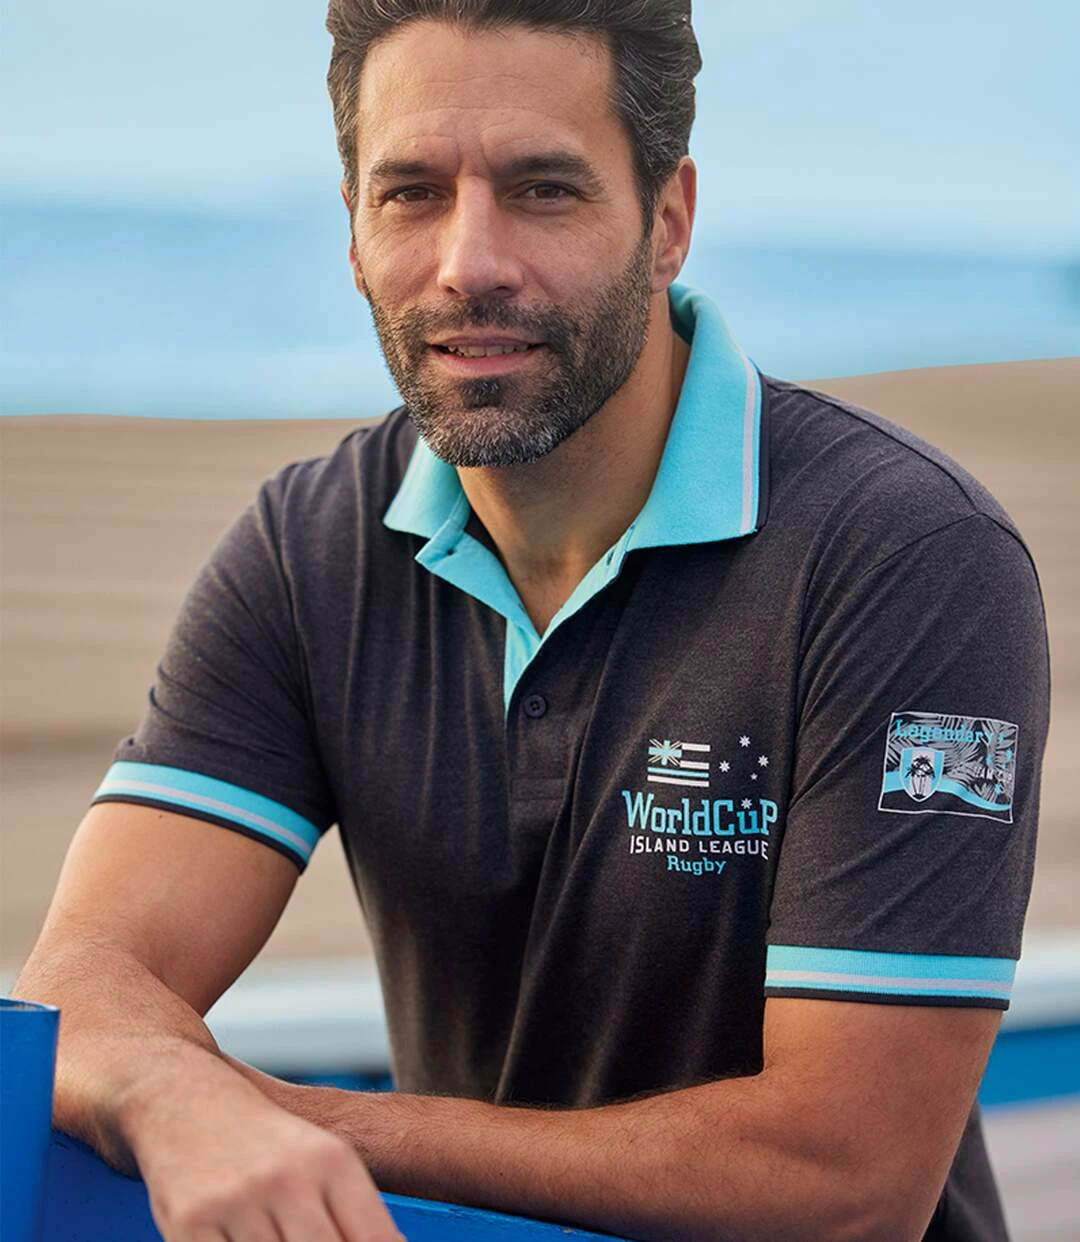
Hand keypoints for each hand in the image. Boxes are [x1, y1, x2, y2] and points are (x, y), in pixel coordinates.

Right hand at [128, 1072, 404, 1241]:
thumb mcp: (320, 1159)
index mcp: (332, 1162)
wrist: (184, 1095)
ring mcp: (238, 1201)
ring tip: (278, 1234)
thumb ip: (356, 1214)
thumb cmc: (264, 1140)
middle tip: (309, 1241)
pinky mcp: (190, 1222)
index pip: (374, 1239)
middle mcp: (289, 1178)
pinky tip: (240, 1241)